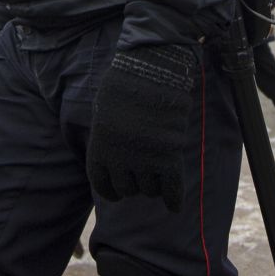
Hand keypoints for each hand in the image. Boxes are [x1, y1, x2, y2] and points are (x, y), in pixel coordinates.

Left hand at [86, 44, 196, 209]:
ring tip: (158, 172)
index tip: (119, 192)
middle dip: (134, 183)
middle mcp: (120, 157)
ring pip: (149, 189)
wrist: (151, 69)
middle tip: (143, 172)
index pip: (103, 184)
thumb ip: (108, 139)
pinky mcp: (168, 155)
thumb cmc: (126, 84)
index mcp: (100, 146)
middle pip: (128, 189)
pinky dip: (174, 199)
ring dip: (153, 185)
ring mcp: (145, 158)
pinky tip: (174, 206)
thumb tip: (113, 161)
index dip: (112, 190)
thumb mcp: (105, 112)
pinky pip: (172, 187)